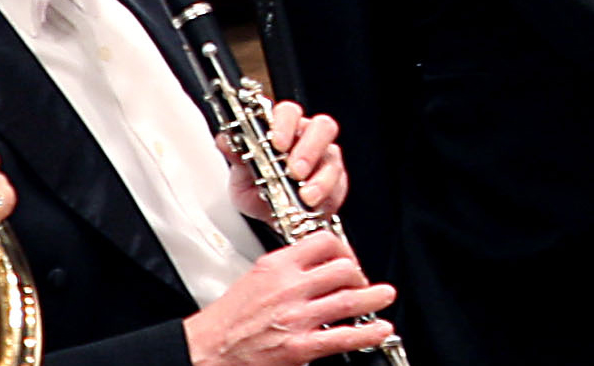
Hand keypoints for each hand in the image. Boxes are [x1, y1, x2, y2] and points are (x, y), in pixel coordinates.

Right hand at [181, 233, 397, 365]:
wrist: (207, 350)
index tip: (348, 257)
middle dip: (358, 275)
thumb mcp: (256, 277)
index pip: (324, 242)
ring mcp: (296, 318)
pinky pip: (342, 337)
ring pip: (349, 299)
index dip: (344, 248)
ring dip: (374, 297)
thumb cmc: (228, 318)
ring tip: (385, 295)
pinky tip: (380, 330)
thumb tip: (317, 261)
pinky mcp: (299, 347)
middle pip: (343, 269)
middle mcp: (289, 288)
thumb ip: (288, 267)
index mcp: (277, 267)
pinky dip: (367, 334)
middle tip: (361, 283)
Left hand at [223, 96, 344, 226]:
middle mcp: (307, 140)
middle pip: (322, 126)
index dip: (285, 124)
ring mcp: (325, 158)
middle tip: (295, 170)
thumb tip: (224, 139)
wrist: (273, 221)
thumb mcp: (242, 177)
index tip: (276, 143)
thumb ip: (236, 156)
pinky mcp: (337, 180)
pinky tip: (311, 202)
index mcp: (284, 132)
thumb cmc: (259, 193)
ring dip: (319, 175)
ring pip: (332, 154)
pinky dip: (325, 192)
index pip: (288, 113)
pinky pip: (338, 181)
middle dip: (308, 148)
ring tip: (305, 194)